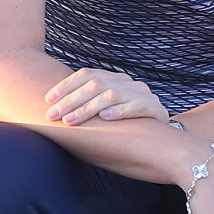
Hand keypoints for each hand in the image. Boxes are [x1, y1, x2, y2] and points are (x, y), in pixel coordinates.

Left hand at [45, 68, 167, 125]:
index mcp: (116, 79)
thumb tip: (53, 108)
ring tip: (71, 121)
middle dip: (71, 100)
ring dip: (87, 108)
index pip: (87, 74)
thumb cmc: (126, 126)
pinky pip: (136, 106)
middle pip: (96, 84)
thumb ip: (88, 104)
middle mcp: (129, 83)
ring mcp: (143, 95)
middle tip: (53, 115)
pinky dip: (119, 111)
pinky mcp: (155, 109)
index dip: (66, 85)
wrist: (165, 139)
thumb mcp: (106, 110)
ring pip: (111, 94)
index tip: (47, 100)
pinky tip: (104, 118)